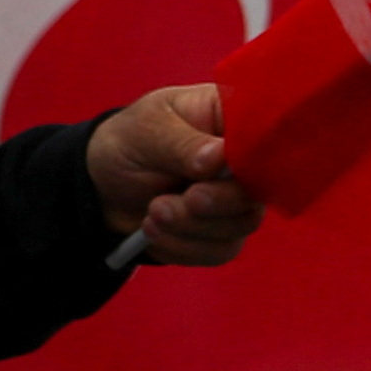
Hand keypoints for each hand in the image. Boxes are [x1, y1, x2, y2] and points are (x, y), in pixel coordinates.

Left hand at [85, 84, 262, 266]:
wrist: (98, 186)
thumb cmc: (128, 142)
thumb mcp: (146, 130)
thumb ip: (181, 143)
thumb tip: (219, 157)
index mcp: (236, 119)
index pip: (271, 136)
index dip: (256, 157)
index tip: (221, 170)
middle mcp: (246, 160)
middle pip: (262, 188)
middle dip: (218, 202)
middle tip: (178, 200)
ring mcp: (237, 198)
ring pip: (243, 224)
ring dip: (193, 228)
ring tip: (152, 214)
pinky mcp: (221, 232)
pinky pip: (221, 250)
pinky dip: (184, 247)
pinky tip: (154, 233)